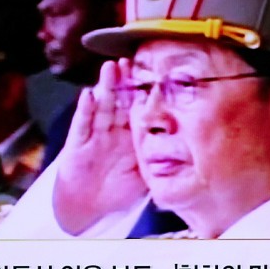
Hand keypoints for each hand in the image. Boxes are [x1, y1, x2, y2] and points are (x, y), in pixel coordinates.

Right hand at [52, 59, 147, 233]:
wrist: (87, 208)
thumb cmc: (116, 190)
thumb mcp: (145, 177)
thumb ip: (161, 164)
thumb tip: (192, 158)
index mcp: (131, 135)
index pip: (141, 109)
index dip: (147, 94)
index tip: (157, 75)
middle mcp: (113, 130)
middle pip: (121, 101)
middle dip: (126, 81)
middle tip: (132, 60)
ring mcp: (95, 134)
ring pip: (102, 106)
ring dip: (106, 87)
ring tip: (111, 68)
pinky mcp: (77, 143)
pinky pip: (82, 124)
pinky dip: (85, 109)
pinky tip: (89, 94)